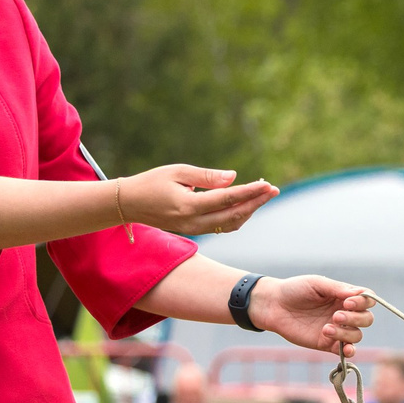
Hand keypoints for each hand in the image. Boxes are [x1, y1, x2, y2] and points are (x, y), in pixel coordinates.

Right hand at [112, 166, 277, 236]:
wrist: (130, 204)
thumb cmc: (152, 182)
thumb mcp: (178, 171)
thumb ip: (207, 177)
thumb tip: (233, 177)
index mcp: (188, 206)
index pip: (227, 199)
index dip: (250, 192)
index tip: (267, 184)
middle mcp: (193, 222)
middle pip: (234, 215)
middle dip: (256, 202)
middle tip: (273, 189)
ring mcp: (194, 229)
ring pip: (230, 224)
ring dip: (249, 210)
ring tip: (263, 195)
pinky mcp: (194, 231)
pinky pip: (221, 227)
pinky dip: (237, 216)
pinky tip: (246, 204)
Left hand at [253, 275, 372, 354]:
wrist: (274, 306)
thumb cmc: (295, 290)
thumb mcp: (316, 284)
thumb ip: (338, 289)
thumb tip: (359, 294)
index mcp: (344, 296)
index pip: (367, 300)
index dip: (363, 303)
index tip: (348, 302)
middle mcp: (344, 313)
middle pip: (366, 319)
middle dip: (356, 319)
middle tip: (336, 315)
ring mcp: (337, 329)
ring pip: (356, 336)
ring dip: (346, 333)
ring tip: (326, 328)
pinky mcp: (327, 344)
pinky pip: (345, 351)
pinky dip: (349, 351)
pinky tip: (344, 348)